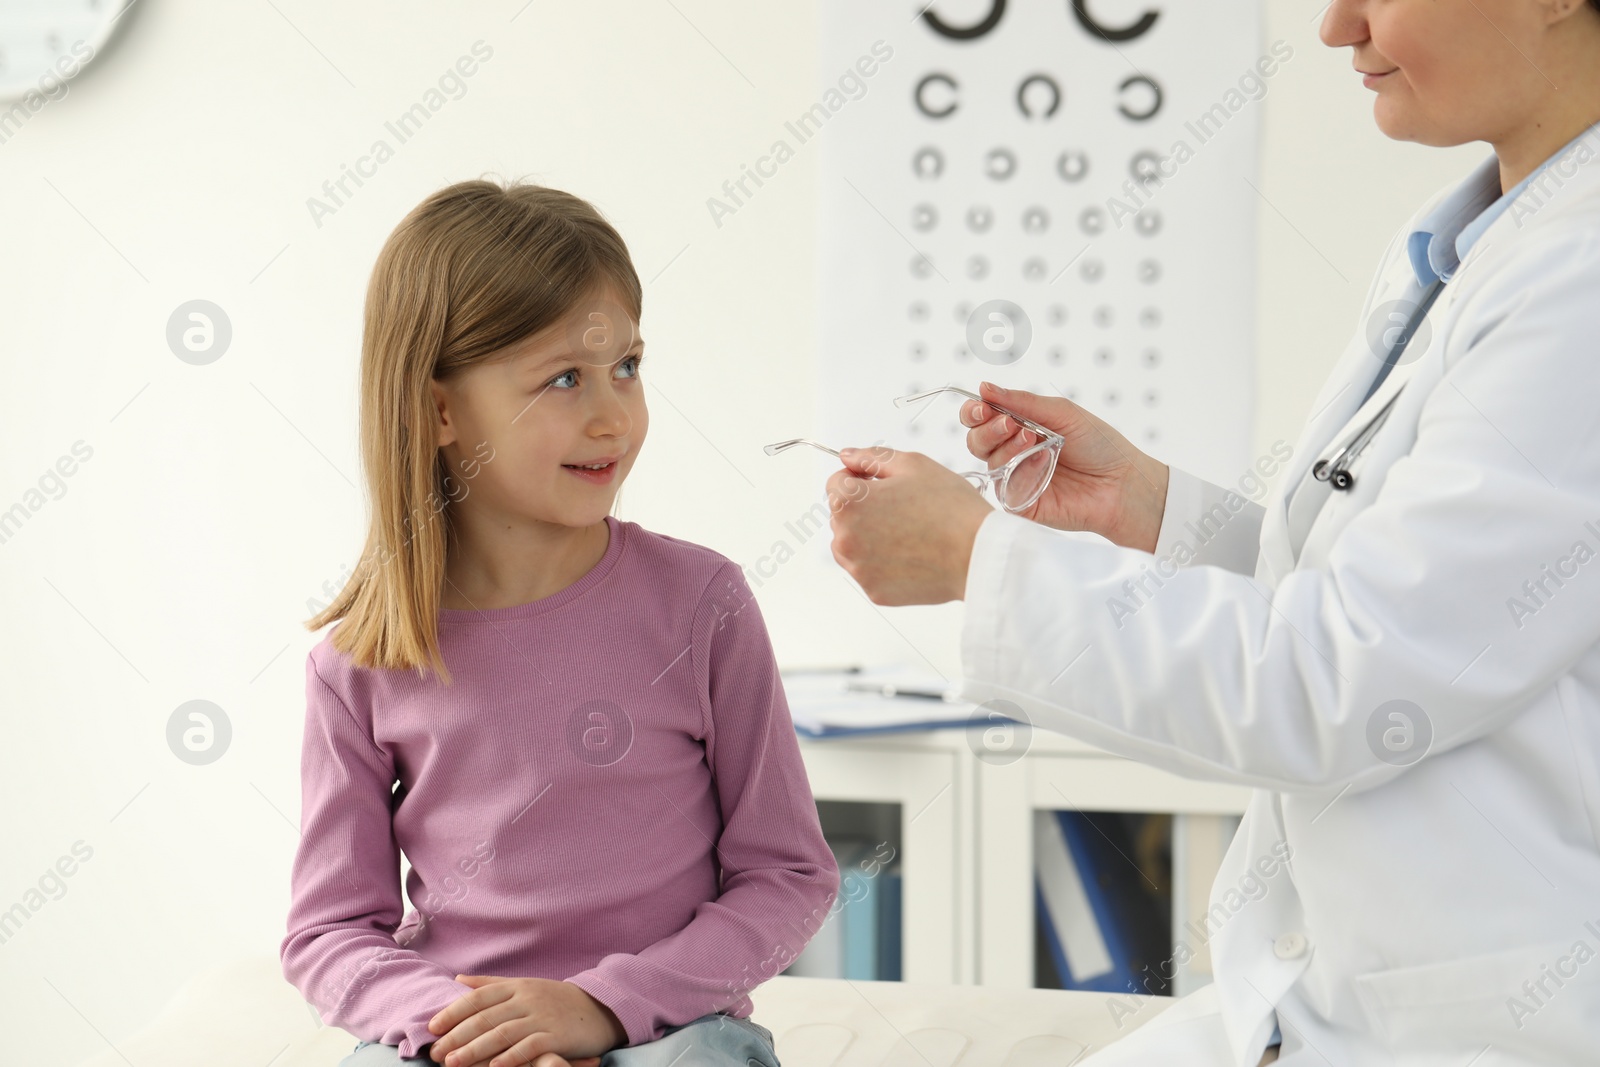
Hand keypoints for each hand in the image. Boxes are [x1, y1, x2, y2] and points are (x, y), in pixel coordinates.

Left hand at [426, 974, 622, 1066]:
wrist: (600, 1007)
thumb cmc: (556, 1000)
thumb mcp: (524, 986)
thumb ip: (490, 985)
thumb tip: (458, 980)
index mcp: (516, 986)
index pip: (478, 997)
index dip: (453, 1012)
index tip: (432, 1027)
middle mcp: (527, 999)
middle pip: (485, 1017)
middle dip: (457, 1036)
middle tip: (435, 1053)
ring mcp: (542, 1017)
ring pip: (503, 1033)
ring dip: (475, 1049)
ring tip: (453, 1063)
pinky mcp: (558, 1036)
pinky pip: (531, 1046)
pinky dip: (512, 1056)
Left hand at [824, 446, 993, 604]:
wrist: (977, 554)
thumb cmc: (951, 508)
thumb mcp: (912, 465)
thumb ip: (871, 457)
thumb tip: (847, 456)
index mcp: (849, 502)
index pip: (836, 483)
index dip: (861, 479)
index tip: (883, 485)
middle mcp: (845, 537)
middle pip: (842, 515)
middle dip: (865, 509)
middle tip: (904, 509)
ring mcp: (858, 568)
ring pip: (852, 544)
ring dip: (869, 536)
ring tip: (908, 533)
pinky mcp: (873, 590)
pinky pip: (869, 570)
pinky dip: (883, 563)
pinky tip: (911, 555)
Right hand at [960, 381, 1169, 551]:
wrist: (1123, 482)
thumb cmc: (1099, 446)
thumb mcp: (1062, 413)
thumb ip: (1022, 401)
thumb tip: (984, 387)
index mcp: (1019, 427)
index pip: (982, 418)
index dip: (974, 411)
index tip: (982, 406)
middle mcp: (1013, 453)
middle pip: (976, 440)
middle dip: (987, 429)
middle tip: (1008, 423)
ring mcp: (1015, 478)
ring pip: (989, 461)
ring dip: (1007, 446)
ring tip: (1033, 440)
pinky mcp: (1021, 503)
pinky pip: (1006, 485)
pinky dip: (1022, 471)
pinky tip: (1043, 464)